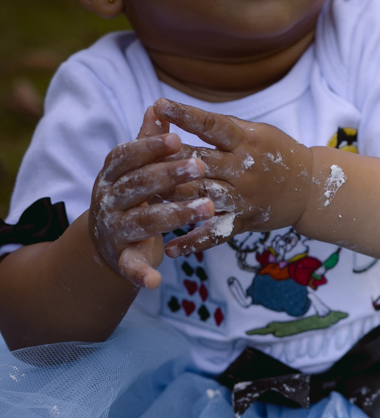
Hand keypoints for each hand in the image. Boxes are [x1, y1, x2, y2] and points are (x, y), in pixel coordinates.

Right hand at [88, 109, 214, 288]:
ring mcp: (113, 229)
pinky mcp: (121, 258)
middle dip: (168, 176)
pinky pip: (131, 266)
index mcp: (112, 176)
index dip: (149, 147)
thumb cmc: (131, 198)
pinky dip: (142, 273)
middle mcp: (109, 200)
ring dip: (174, 216)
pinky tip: (157, 281)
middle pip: (138, 186)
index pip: (127, 156)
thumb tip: (157, 107)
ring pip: (144, 221)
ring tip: (205, 209)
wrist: (105, 243)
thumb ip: (147, 143)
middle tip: (200, 168)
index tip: (176, 138)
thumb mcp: (135, 170)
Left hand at [150, 99, 314, 257]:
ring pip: (202, 198)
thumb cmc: (277, 154)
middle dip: (168, 160)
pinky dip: (192, 242)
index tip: (160, 105)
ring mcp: (245, 198)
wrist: (312, 190)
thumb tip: (172, 112)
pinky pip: (216, 234)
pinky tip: (169, 247)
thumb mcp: (256, 133)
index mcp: (247, 142)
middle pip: (200, 164)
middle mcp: (245, 170)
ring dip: (171, 200)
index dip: (187, 116)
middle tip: (135, 157)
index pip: (213, 127)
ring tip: (142, 200)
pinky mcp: (245, 221)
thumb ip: (219, 127)